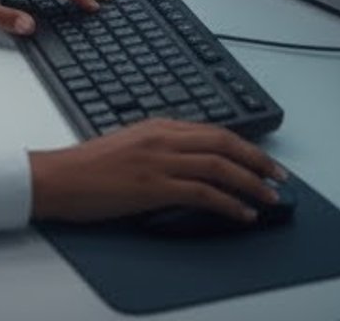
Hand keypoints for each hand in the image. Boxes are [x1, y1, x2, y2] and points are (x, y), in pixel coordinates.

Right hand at [30, 121, 286, 227]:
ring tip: (269, 197)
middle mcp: (163, 137)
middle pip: (223, 143)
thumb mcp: (129, 144)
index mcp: (158, 125)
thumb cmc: (89, 166)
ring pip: (219, 166)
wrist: (60, 177)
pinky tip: (242, 213)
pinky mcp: (154, 186)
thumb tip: (187, 161)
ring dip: (250, 183)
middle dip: (257, 161)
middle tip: (279, 176)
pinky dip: (228, 203)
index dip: (243, 145)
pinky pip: (203, 193)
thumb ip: (159, 147)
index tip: (262, 160)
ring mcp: (160, 161)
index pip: (212, 131)